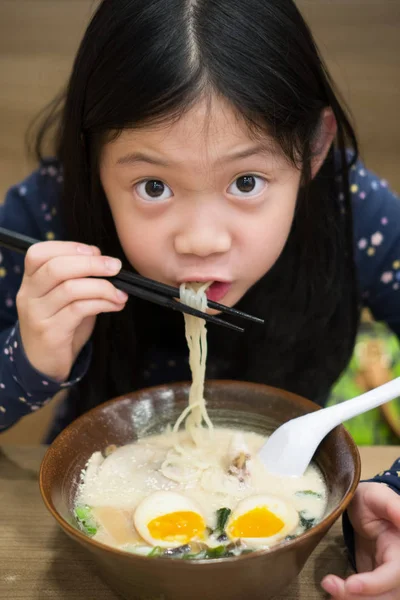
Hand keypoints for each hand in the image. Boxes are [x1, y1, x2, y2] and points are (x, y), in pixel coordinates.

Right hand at [17, 241, 127, 381]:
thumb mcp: (63, 299)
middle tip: (116, 267)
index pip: (39, 253)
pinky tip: (115, 305)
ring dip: (102, 286)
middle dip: (92, 263)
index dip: (69, 247)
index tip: (95, 251)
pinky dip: (102, 303)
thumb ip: (77, 279)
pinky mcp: (51, 332)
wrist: (43, 365)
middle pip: (57, 268)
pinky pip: (79, 310)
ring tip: (120, 292)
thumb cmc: (59, 326)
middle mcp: (29, 295)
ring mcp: (37, 314)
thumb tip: (105, 262)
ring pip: (70, 288)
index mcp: (30, 281)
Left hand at [322, 481, 399, 598]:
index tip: (351, 585)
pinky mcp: (377, 585)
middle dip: (359, 596)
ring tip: (329, 586)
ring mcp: (389, 579)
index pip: (395, 574)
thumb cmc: (372, 500)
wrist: (364, 510)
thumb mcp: (379, 496)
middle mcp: (399, 568)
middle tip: (330, 584)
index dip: (375, 584)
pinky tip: (334, 592)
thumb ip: (392, 505)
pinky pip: (367, 597)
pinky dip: (350, 597)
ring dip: (352, 599)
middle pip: (387, 595)